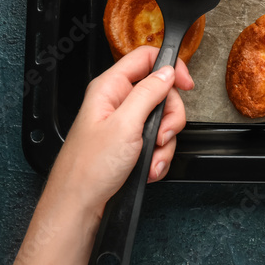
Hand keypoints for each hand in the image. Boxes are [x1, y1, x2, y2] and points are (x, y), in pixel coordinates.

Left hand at [49, 47, 194, 216]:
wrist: (79, 206)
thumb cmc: (89, 169)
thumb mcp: (125, 125)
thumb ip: (149, 93)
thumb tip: (167, 71)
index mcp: (110, 88)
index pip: (146, 58)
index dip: (170, 67)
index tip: (185, 84)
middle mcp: (117, 103)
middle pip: (161, 93)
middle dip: (169, 117)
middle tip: (162, 133)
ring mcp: (125, 124)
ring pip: (162, 120)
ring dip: (164, 142)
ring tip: (151, 158)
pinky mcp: (130, 144)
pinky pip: (157, 142)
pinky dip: (158, 156)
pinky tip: (148, 167)